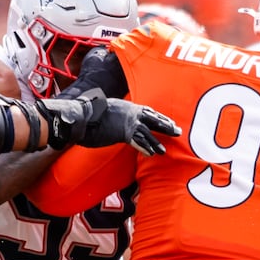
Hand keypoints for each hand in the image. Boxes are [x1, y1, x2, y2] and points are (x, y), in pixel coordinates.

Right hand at [38, 89, 179, 155]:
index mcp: (126, 105)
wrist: (81, 115)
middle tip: (177, 130)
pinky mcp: (123, 133)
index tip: (167, 119)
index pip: (147, 111)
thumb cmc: (88, 113)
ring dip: (156, 142)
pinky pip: (138, 142)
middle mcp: (130, 112)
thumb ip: (111, 112)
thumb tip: (110, 116)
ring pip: (148, 133)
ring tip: (163, 150)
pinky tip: (152, 154)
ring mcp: (128, 122)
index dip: (158, 116)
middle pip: (153, 119)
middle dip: (166, 125)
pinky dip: (145, 148)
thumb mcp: (103, 108)